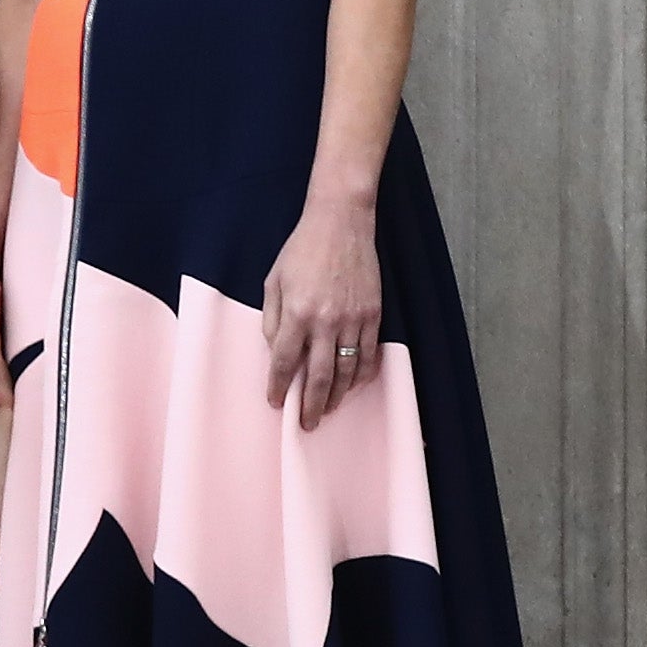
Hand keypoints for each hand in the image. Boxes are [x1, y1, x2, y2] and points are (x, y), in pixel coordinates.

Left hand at [258, 194, 383, 429]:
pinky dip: (360, 376)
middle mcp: (326, 321)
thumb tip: (276, 352)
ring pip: (346, 372)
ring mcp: (353, 320)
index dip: (277, 386)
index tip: (274, 401)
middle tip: (305, 424)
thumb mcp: (274, 281)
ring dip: (335, 396)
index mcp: (297, 312)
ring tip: (325, 410)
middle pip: (317, 377)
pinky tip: (351, 386)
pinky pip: (368, 356)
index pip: (284, 362)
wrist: (341, 223)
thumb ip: (273, 320)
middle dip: (309, 405)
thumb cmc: (302, 249)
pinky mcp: (373, 315)